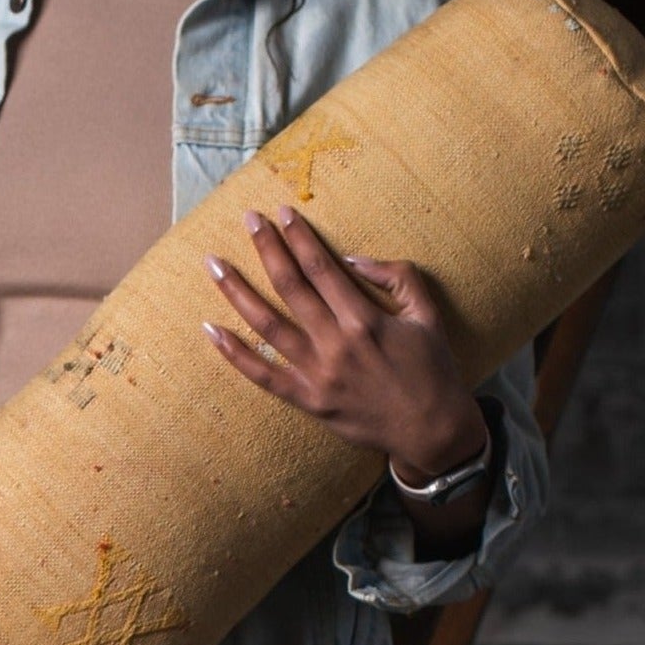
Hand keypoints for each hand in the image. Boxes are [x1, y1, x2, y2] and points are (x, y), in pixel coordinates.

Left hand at [201, 205, 486, 476]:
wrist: (434, 431)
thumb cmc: (433, 370)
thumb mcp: (429, 316)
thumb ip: (399, 278)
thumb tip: (354, 258)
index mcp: (366, 320)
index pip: (322, 268)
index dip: (299, 237)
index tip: (282, 213)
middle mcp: (337, 344)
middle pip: (290, 287)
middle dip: (267, 249)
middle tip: (248, 220)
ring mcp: (319, 375)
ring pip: (267, 326)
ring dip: (237, 292)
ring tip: (214, 264)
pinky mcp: (309, 402)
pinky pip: (263, 376)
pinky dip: (234, 354)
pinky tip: (211, 330)